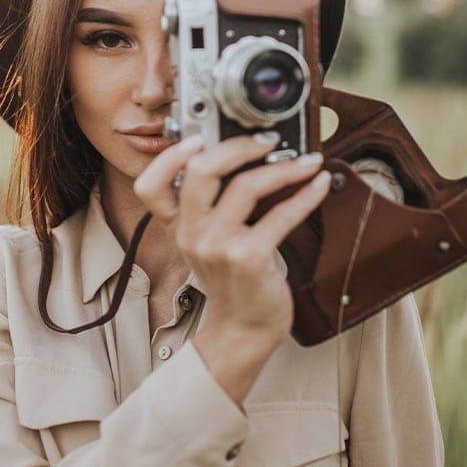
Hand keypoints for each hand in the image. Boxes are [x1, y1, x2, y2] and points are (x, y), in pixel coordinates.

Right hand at [134, 132, 330, 401]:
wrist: (243, 328)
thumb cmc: (232, 281)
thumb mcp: (206, 242)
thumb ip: (209, 207)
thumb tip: (242, 159)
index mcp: (178, 227)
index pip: (149, 185)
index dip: (170, 156)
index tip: (199, 138)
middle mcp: (192, 234)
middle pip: (201, 171)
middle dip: (239, 146)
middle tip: (267, 140)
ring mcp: (218, 247)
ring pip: (245, 187)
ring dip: (282, 168)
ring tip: (304, 161)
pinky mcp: (249, 259)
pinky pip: (280, 216)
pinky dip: (304, 196)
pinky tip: (316, 185)